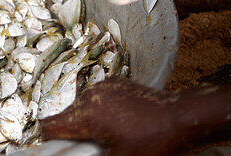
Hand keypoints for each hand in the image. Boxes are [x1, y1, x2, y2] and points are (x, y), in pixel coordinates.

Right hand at [42, 78, 189, 155]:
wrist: (181, 117)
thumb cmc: (152, 143)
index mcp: (85, 114)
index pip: (50, 126)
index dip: (49, 143)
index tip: (57, 152)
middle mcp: (89, 95)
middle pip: (68, 118)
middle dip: (76, 135)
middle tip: (96, 150)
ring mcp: (104, 86)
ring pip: (84, 108)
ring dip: (90, 124)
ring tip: (113, 138)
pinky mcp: (116, 82)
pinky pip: (99, 99)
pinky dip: (103, 113)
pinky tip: (123, 125)